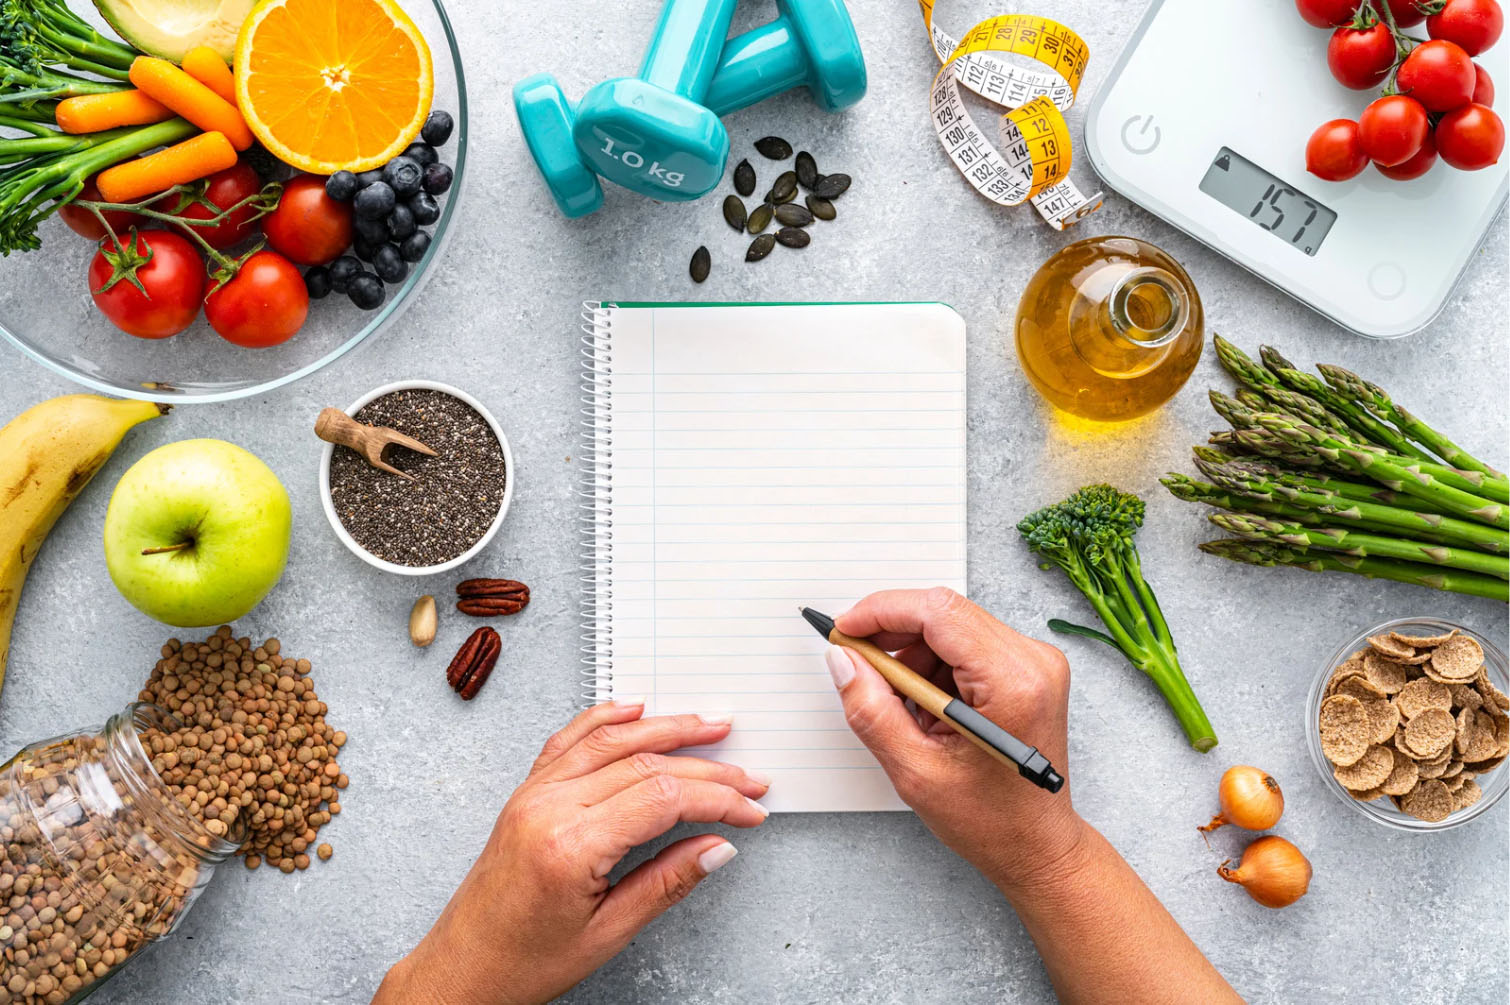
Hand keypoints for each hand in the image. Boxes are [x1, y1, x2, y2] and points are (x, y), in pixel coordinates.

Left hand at [374, 702, 770, 1004]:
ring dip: (665, 727)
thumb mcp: (608, 933)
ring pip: (610, 740)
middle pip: (645, 764)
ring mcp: (533, 794)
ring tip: (708, 726)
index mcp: (571, 845)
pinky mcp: (525, 793)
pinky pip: (569, 740)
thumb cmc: (523, 961)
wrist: (462, 969)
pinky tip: (634, 710)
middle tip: (748, 776)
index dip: (717, 798)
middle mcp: (549, 807)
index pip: (663, 798)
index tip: (749, 808)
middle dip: (706, 767)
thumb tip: (718, 848)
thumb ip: (667, 882)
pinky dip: (605, 718)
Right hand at [828, 588, 1085, 893]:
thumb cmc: (991, 821)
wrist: (1038, 845)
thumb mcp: (916, 772)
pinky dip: (933, 664)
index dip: (882, 611)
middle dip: (892, 633)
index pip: (938, 613)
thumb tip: (843, 661)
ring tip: (902, 708)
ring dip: (912, 654)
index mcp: (1013, 683)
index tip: (845, 630)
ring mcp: (1034, 661)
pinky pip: (966, 643)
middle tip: (857, 664)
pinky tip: (926, 708)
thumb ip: (872, 710)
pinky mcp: (1027, 668)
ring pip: (951, 626)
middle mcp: (1032, 661)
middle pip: (944, 612)